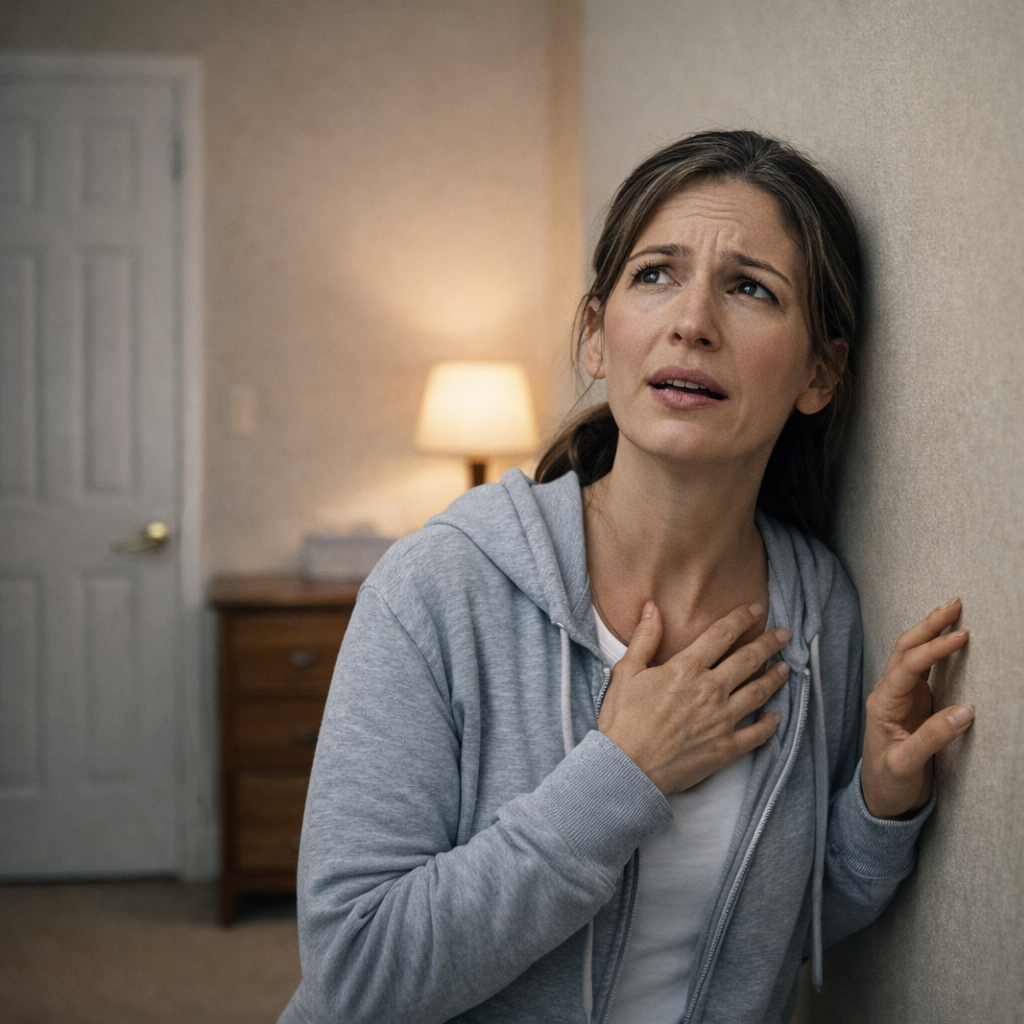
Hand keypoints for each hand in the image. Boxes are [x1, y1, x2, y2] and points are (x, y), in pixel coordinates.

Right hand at [598, 601, 792, 794]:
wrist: (627, 768)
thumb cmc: (622, 720)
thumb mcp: (626, 672)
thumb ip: (644, 638)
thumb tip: (652, 607)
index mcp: (688, 668)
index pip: (722, 635)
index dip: (742, 619)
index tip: (757, 610)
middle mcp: (711, 690)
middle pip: (748, 660)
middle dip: (769, 644)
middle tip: (786, 634)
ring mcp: (722, 720)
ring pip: (758, 692)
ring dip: (775, 678)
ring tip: (786, 668)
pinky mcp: (726, 748)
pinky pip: (758, 734)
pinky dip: (771, 724)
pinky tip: (777, 716)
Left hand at [861, 599, 973, 819]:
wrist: (881, 799)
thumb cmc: (888, 782)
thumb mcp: (906, 764)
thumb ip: (932, 738)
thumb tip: (967, 710)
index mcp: (883, 703)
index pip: (908, 666)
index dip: (933, 649)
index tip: (960, 637)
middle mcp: (889, 693)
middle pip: (905, 649)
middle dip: (928, 625)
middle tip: (955, 604)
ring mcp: (900, 696)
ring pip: (912, 654)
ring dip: (930, 631)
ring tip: (952, 611)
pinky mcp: (913, 703)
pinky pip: (922, 669)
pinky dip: (934, 650)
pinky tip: (947, 638)